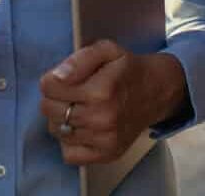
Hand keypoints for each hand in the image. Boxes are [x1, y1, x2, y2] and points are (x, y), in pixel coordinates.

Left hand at [40, 42, 183, 165]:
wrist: (156, 92)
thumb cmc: (127, 69)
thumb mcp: (107, 50)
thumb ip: (79, 59)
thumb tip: (56, 78)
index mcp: (101, 90)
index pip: (48, 88)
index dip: (51, 79)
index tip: (63, 78)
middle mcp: (102, 118)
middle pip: (49, 109)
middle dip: (54, 98)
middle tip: (71, 92)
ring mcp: (104, 139)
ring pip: (56, 130)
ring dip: (61, 118)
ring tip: (79, 108)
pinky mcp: (107, 154)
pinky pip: (68, 154)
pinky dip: (69, 141)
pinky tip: (82, 127)